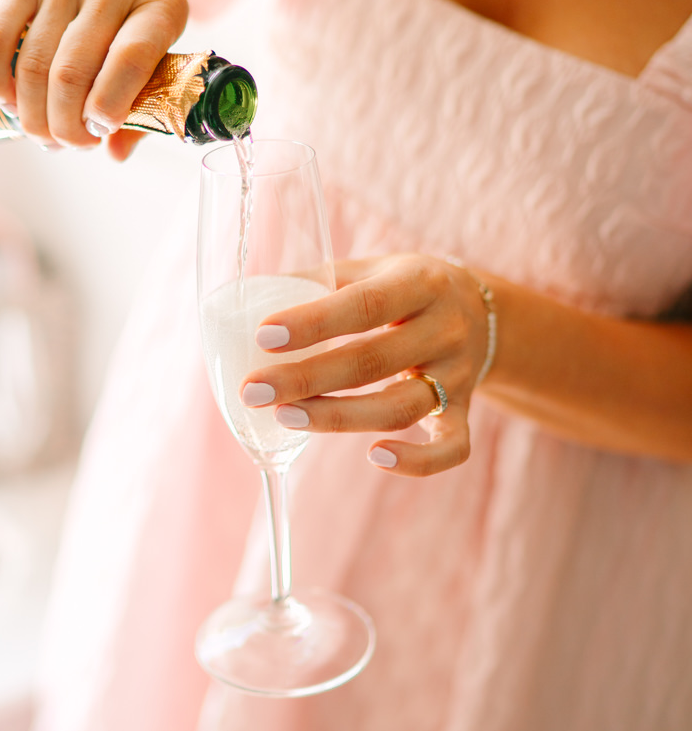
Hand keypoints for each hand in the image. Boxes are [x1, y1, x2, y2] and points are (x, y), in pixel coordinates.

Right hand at [0, 0, 188, 155]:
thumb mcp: (159, 22)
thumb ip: (146, 88)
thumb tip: (116, 153)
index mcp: (159, 2)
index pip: (132, 57)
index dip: (112, 103)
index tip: (100, 131)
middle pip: (72, 73)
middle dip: (64, 126)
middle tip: (67, 143)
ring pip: (34, 64)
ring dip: (31, 114)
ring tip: (40, 133)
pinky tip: (8, 103)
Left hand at [240, 255, 492, 476]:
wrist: (485, 312)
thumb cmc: (406, 289)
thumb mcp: (373, 269)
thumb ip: (318, 282)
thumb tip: (245, 298)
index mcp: (420, 282)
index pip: (364, 304)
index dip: (313, 323)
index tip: (263, 336)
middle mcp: (445, 328)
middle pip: (373, 361)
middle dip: (307, 379)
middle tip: (252, 390)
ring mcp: (458, 375)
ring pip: (401, 407)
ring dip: (340, 418)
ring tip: (285, 418)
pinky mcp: (465, 412)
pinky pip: (452, 448)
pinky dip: (419, 461)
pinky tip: (375, 458)